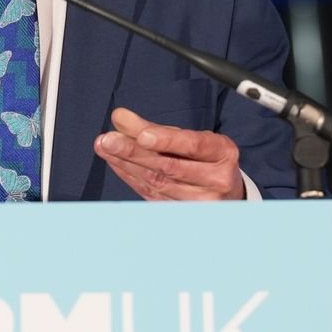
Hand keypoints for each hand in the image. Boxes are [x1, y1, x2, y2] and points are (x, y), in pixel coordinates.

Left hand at [93, 107, 246, 200]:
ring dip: (126, 163)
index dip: (166, 140)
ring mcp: (202, 202)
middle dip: (134, 151)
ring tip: (105, 147)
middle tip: (108, 139)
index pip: (193, 145)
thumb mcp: (190, 138)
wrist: (226, 192)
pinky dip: (130, 177)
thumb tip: (120, 118)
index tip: (141, 134)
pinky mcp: (184, 213)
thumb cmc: (206, 159)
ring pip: (157, 182)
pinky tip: (116, 163)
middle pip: (170, 166)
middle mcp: (217, 179)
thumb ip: (156, 128)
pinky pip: (151, 195)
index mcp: (223, 153)